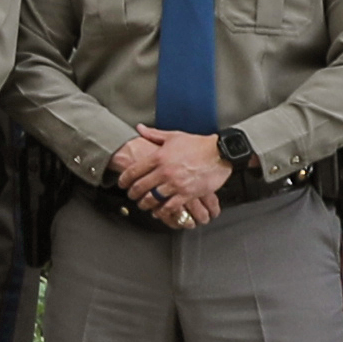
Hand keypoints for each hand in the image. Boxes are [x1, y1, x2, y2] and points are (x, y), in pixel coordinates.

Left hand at [110, 131, 224, 228]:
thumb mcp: (174, 136)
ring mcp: (176, 184)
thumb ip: (154, 134)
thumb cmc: (199, 144)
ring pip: (152, 199)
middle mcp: (165, 171)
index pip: (133, 171)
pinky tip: (159, 212)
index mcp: (159, 156)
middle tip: (131, 196)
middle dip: (132, 194)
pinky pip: (170, 207)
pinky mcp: (187, 194)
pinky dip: (162, 212)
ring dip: (145, 204)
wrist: (220, 152)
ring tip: (143, 204)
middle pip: (140, 187)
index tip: (122, 184)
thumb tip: (140, 129)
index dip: (124, 180)